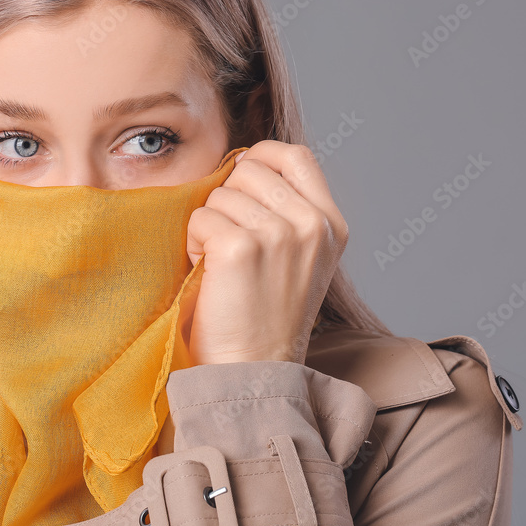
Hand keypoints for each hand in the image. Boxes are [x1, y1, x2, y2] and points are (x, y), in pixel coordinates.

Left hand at [183, 141, 348, 365]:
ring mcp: (278, 234)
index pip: (295, 155)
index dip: (261, 157)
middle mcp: (311, 225)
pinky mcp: (240, 248)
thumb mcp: (302, 257)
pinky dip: (194, 244)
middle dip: (229, 199)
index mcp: (331, 224)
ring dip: (210, 226)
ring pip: (221, 194)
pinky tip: (209, 275)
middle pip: (251, 170)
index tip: (241, 179)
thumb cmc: (267, 315)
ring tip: (223, 267)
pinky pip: (200, 218)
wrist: (255, 370)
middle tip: (231, 244)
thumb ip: (289, 209)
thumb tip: (246, 162)